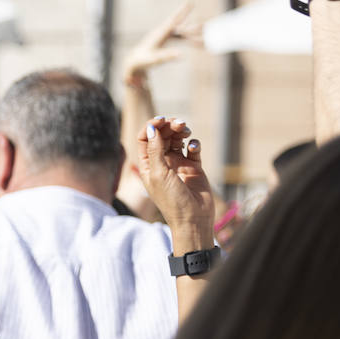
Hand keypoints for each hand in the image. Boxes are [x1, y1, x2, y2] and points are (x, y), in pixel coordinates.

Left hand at [122, 3, 199, 84]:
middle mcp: (163, 32)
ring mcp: (165, 35)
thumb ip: (168, 56)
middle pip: (179, 26)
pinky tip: (197, 41)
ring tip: (203, 32)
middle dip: (190, 23)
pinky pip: (180, 37)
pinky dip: (188, 39)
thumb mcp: (155, 59)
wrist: (135, 61)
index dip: (181, 12)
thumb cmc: (143, 60)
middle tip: (200, 17)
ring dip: (192, 33)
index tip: (189, 3)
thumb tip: (182, 54)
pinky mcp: (165, 40)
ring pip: (181, 31)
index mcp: (159, 33)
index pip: (173, 21)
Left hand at [137, 117, 215, 247]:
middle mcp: (162, 163)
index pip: (146, 138)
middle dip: (169, 126)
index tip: (161, 120)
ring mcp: (178, 164)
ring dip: (181, 131)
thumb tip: (152, 127)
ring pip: (177, 139)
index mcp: (148, 165)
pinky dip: (193, 143)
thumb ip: (154, 150)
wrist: (193, 218)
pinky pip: (192, 148)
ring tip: (186, 130)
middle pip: (162, 135)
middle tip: (178, 124)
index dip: (152, 126)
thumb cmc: (171, 200)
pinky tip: (193, 147)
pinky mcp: (193, 166)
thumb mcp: (158, 174)